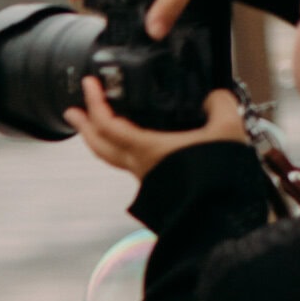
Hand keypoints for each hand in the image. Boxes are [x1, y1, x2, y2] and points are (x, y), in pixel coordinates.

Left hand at [65, 77, 247, 180]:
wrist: (221, 215)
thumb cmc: (218, 178)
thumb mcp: (227, 130)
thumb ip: (220, 105)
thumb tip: (215, 96)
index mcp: (147, 149)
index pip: (107, 124)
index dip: (95, 102)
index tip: (89, 85)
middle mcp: (139, 165)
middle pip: (99, 145)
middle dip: (83, 126)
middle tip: (72, 110)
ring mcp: (145, 177)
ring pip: (112, 157)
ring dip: (99, 139)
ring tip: (93, 127)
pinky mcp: (155, 184)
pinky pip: (129, 163)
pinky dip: (121, 149)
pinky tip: (132, 144)